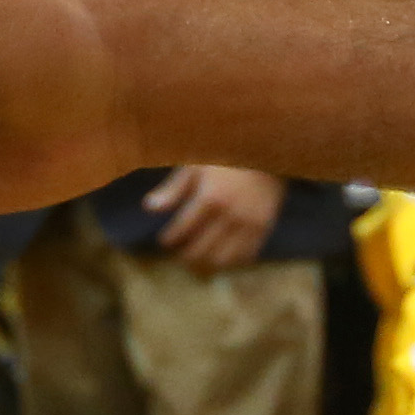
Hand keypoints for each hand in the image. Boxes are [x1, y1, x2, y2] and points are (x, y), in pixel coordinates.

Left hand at [144, 160, 284, 267]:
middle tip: (179, 254)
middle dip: (185, 255)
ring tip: (198, 259)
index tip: (165, 240)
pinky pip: (245, 256)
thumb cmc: (224, 155)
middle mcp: (229, 215)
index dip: (169, 239)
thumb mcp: (196, 166)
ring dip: (206, 263)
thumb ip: (173, 189)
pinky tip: (221, 255)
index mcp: (210, 198)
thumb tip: (148, 208)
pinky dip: (230, 260)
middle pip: (200, 250)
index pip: (181, 230)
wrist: (266, 150)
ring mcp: (248, 224)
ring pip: (222, 259)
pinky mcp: (264, 228)